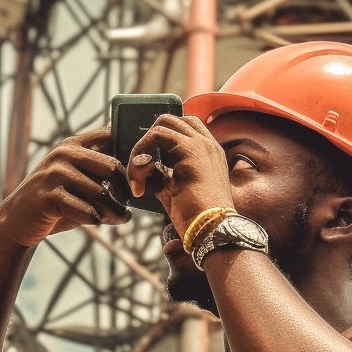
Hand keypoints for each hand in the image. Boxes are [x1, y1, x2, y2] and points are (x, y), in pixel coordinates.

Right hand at [0, 128, 130, 245]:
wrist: (17, 220)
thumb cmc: (56, 201)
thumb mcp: (75, 179)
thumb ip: (99, 172)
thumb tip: (137, 176)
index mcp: (72, 145)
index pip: (110, 135)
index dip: (129, 153)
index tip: (138, 173)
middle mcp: (64, 154)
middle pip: (112, 167)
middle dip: (125, 188)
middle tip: (129, 202)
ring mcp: (54, 174)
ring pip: (102, 194)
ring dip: (115, 211)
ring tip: (120, 217)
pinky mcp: (49, 197)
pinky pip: (87, 211)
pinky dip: (98, 220)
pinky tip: (98, 222)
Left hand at [126, 115, 232, 237]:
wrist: (212, 230)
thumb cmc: (195, 217)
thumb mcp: (172, 189)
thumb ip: (159, 172)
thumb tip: (141, 163)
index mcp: (209, 154)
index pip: (184, 128)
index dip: (161, 139)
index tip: (150, 164)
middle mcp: (208, 144)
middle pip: (172, 120)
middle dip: (150, 139)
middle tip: (142, 167)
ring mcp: (201, 144)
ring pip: (162, 124)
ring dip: (143, 147)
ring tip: (138, 176)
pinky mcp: (190, 150)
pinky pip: (155, 136)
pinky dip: (140, 156)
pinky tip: (139, 182)